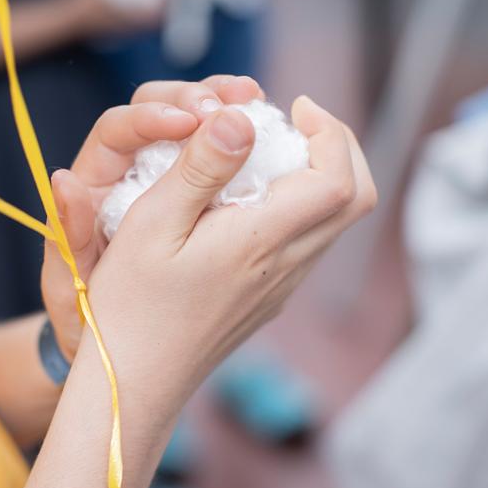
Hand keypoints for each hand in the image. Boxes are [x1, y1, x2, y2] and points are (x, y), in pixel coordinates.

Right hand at [44, 96, 375, 487]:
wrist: (135, 381)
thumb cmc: (131, 305)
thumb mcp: (152, 224)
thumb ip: (200, 167)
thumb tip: (242, 118)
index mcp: (260, 242)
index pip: (337, 178)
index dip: (329, 130)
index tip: (294, 105)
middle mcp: (286, 266)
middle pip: (356, 197)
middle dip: (338, 146)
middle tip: (296, 120)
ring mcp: (282, 287)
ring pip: (335, 220)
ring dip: (319, 174)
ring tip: (269, 151)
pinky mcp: (270, 298)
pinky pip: (308, 241)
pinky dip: (299, 204)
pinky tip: (250, 197)